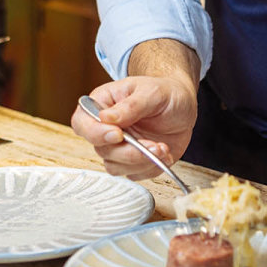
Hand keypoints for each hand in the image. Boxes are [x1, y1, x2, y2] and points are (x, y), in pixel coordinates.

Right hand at [70, 75, 197, 180]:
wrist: (183, 106)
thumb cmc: (165, 92)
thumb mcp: (152, 92)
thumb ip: (130, 105)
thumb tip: (106, 118)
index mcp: (102, 104)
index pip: (82, 123)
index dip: (96, 133)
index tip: (118, 134)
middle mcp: (106, 128)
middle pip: (101, 150)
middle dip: (129, 152)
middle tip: (153, 145)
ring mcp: (119, 146)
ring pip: (115, 167)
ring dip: (141, 162)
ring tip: (162, 148)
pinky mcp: (133, 161)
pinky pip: (134, 174)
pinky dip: (151, 168)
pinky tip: (164, 153)